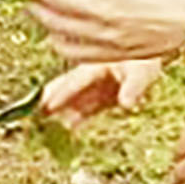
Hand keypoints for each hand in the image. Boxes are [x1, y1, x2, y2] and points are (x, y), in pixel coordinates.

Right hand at [40, 53, 167, 122]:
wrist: (150, 56)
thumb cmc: (145, 60)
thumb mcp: (142, 71)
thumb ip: (133, 87)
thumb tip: (126, 104)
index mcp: (97, 66)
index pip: (75, 81)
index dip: (61, 94)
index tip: (46, 105)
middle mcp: (91, 76)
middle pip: (65, 87)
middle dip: (50, 98)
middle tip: (34, 111)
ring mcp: (96, 86)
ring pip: (73, 99)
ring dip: (61, 110)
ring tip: (44, 121)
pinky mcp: (104, 96)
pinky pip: (87, 107)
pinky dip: (78, 116)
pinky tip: (69, 126)